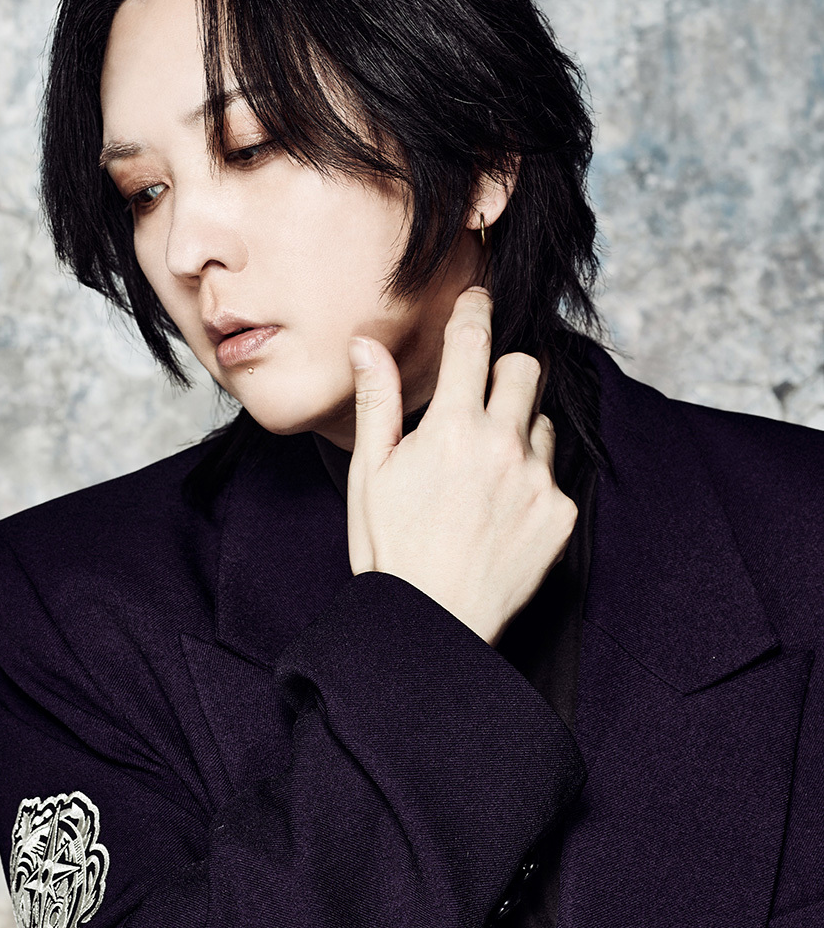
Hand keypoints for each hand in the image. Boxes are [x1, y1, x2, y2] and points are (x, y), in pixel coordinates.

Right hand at [346, 288, 577, 645]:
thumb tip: (365, 343)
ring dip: (518, 429)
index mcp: (451, 429)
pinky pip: (553, 475)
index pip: (471, 344)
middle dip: (504, 368)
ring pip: (540, 423)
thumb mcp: (369, 474)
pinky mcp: (561, 515)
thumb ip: (377, 401)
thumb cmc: (390, 552)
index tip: (477, 298)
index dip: (474, 311)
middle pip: (525, 368)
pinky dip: (531, 482)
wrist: (432, 629)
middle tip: (481, 393)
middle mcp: (503, 446)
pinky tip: (500, 513)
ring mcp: (538, 481)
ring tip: (483, 473)